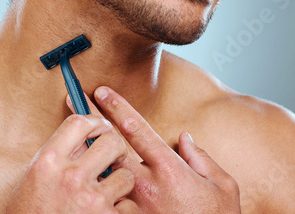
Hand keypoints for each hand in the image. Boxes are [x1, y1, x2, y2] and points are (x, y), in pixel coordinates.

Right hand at [5, 114, 137, 213]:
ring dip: (120, 183)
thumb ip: (59, 158)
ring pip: (126, 175)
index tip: (100, 127)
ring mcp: (90, 199)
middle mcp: (70, 177)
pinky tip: (108, 212)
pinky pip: (128, 206)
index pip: (78, 123)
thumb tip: (85, 140)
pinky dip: (121, 210)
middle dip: (116, 148)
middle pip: (111, 141)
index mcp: (48, 162)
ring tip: (108, 191)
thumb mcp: (35, 180)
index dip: (95, 121)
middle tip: (112, 158)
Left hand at [79, 87, 240, 213]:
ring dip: (87, 150)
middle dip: (92, 119)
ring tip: (72, 133)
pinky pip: (105, 198)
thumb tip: (184, 138)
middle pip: (110, 143)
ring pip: (102, 171)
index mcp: (169, 169)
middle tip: (75, 100)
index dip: (117, 106)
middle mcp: (146, 185)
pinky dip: (93, 182)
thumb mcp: (222, 186)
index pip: (136, 129)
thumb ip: (202, 158)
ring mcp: (133, 205)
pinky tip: (82, 170)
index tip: (102, 92)